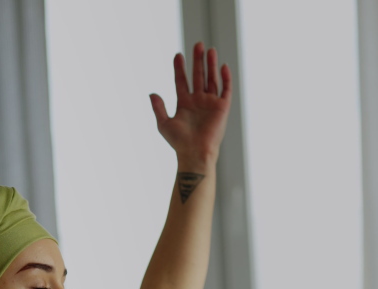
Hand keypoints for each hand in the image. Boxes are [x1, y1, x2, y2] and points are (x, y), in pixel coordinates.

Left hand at [149, 42, 231, 163]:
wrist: (195, 154)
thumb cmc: (178, 143)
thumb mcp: (164, 124)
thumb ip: (158, 108)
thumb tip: (151, 93)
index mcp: (184, 104)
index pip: (182, 81)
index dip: (180, 68)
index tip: (177, 55)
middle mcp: (198, 101)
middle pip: (198, 76)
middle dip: (197, 60)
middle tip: (197, 44)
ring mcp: (210, 103)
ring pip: (211, 79)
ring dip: (210, 64)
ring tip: (209, 50)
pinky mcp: (222, 108)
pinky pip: (226, 89)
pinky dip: (225, 78)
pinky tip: (222, 66)